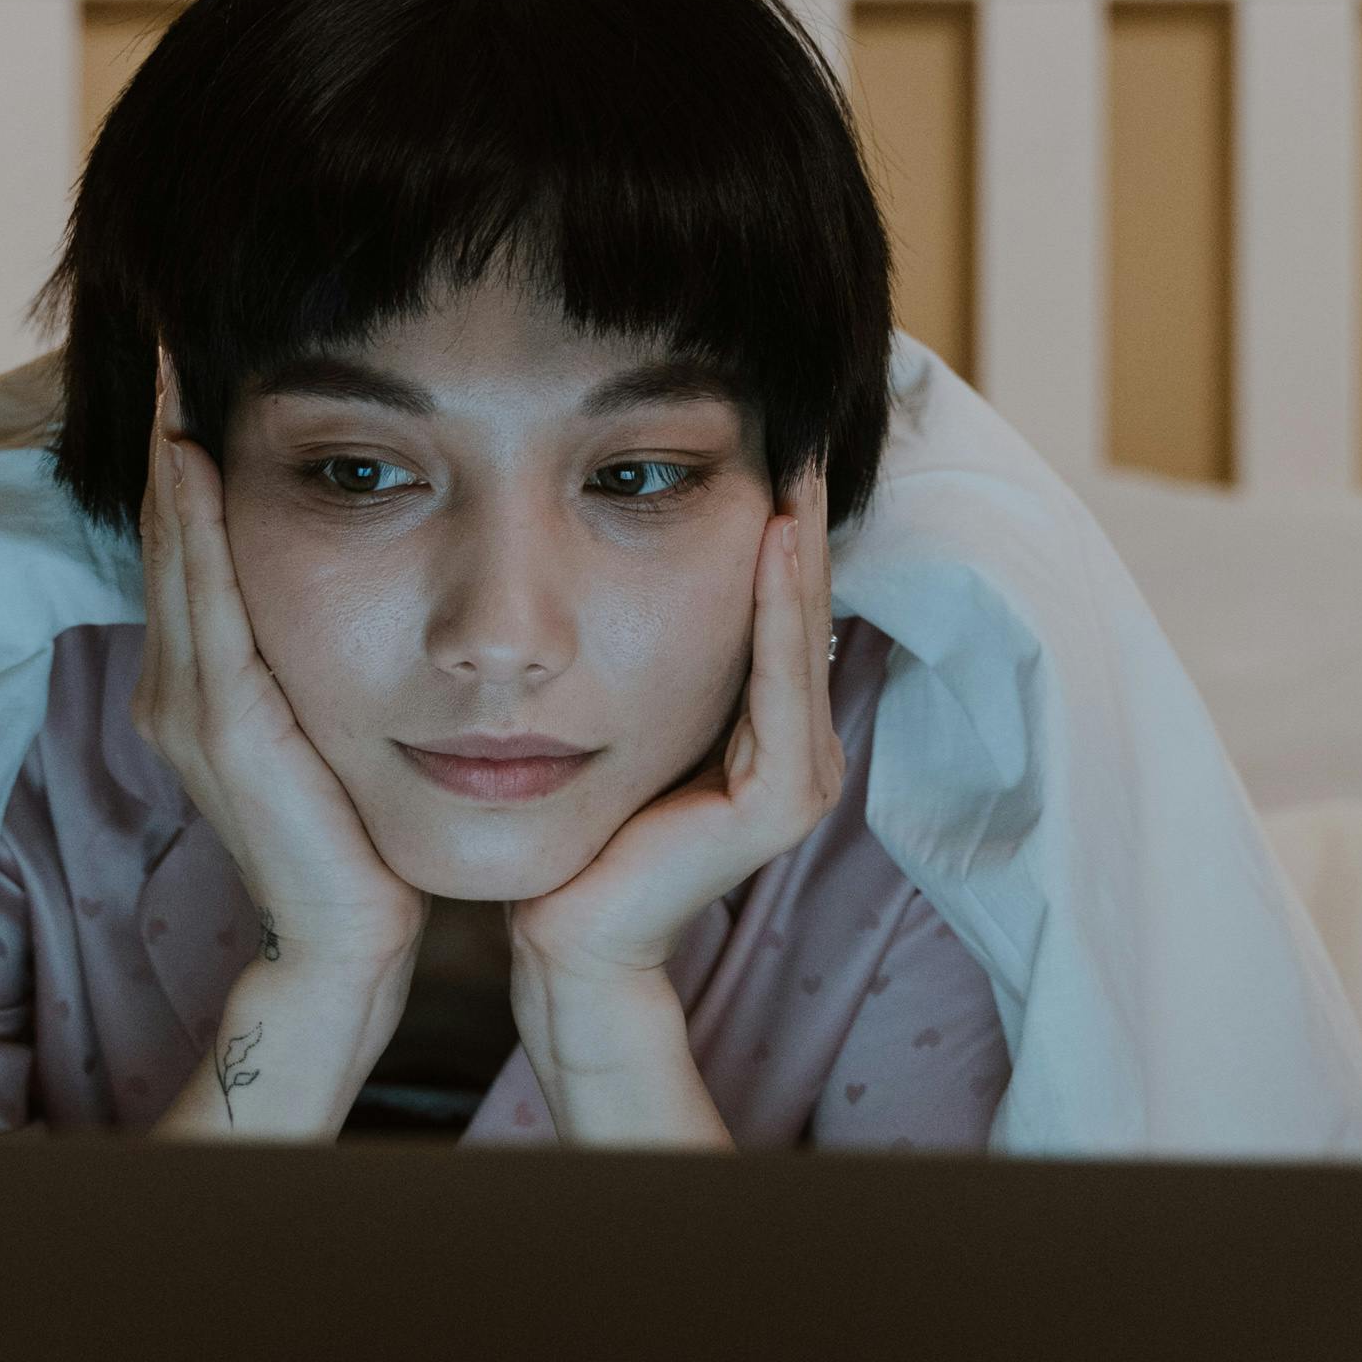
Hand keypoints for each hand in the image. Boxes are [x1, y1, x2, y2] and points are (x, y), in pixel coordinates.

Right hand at [134, 349, 425, 978]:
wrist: (352, 943)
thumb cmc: (358, 831)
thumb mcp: (333, 716)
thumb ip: (318, 648)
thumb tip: (363, 554)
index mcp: (201, 681)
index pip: (185, 543)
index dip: (181, 455)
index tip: (192, 359)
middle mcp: (176, 689)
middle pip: (166, 534)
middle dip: (164, 433)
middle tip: (166, 331)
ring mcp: (187, 711)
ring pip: (175, 558)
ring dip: (170, 463)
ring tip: (174, 372)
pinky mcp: (222, 734)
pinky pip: (204, 608)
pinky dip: (193, 530)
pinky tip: (193, 462)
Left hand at [503, 467, 842, 1149]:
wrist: (563, 930)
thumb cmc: (574, 823)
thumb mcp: (609, 710)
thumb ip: (634, 647)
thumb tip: (603, 543)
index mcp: (764, 726)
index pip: (775, 606)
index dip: (774, 528)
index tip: (762, 440)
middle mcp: (795, 747)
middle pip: (798, 612)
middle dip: (795, 521)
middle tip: (790, 430)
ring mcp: (796, 778)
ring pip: (796, 640)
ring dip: (795, 554)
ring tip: (788, 472)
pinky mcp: (779, 806)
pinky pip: (780, 693)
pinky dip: (773, 616)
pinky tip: (765, 547)